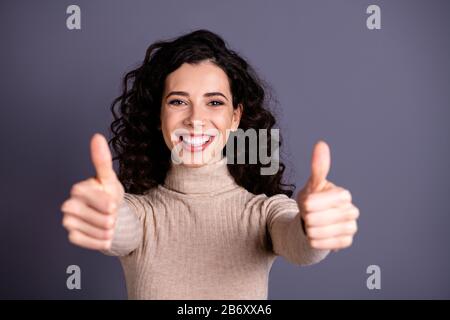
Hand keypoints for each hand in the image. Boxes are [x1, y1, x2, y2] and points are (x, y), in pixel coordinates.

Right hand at [60, 133, 124, 249]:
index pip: (93, 197)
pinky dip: (100, 241)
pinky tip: (105, 236)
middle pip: (94, 216)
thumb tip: (96, 136)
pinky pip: (86, 241)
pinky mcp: (72, 235)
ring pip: (92, 229)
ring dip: (107, 231)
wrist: (111, 216)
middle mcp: (69, 204)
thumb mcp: (110, 179)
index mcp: (79, 188)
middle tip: (113, 215)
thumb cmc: (109, 195)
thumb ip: (102, 160)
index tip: (114, 203)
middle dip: (109, 218)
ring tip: (111, 226)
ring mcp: (69, 220)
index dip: (107, 203)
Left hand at [297, 140, 358, 250]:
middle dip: (306, 216)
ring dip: (308, 228)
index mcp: (344, 195)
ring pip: (317, 231)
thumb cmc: (313, 201)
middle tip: (309, 214)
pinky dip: (314, 240)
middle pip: (316, 218)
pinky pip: (322, 244)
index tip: (307, 202)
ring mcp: (351, 228)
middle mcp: (352, 211)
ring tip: (312, 224)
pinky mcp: (346, 242)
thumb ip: (318, 167)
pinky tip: (315, 235)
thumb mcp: (312, 185)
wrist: (313, 223)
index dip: (307, 203)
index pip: (318, 201)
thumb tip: (321, 144)